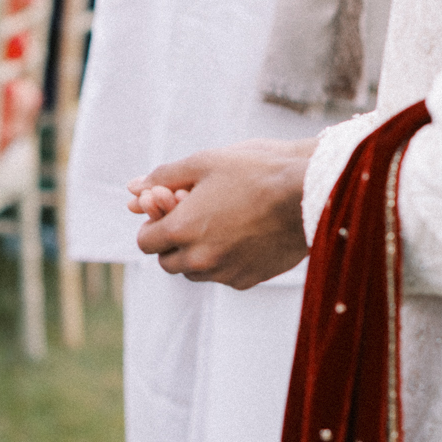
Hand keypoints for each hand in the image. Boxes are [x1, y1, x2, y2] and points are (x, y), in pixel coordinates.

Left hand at [126, 139, 313, 288]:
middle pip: (167, 261)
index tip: (170, 209)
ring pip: (194, 271)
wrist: (308, 193)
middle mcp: (200, 259)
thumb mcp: (204, 162)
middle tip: (193, 216)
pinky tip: (241, 234)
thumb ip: (163, 177)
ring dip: (196, 253)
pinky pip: (222, 276)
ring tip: (219, 223)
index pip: (145, 242)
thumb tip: (132, 188)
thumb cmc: (255, 171)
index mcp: (182, 230)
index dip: (154, 224)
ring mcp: (225, 273)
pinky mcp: (248, 279)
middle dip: (173, 241)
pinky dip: (223, 260)